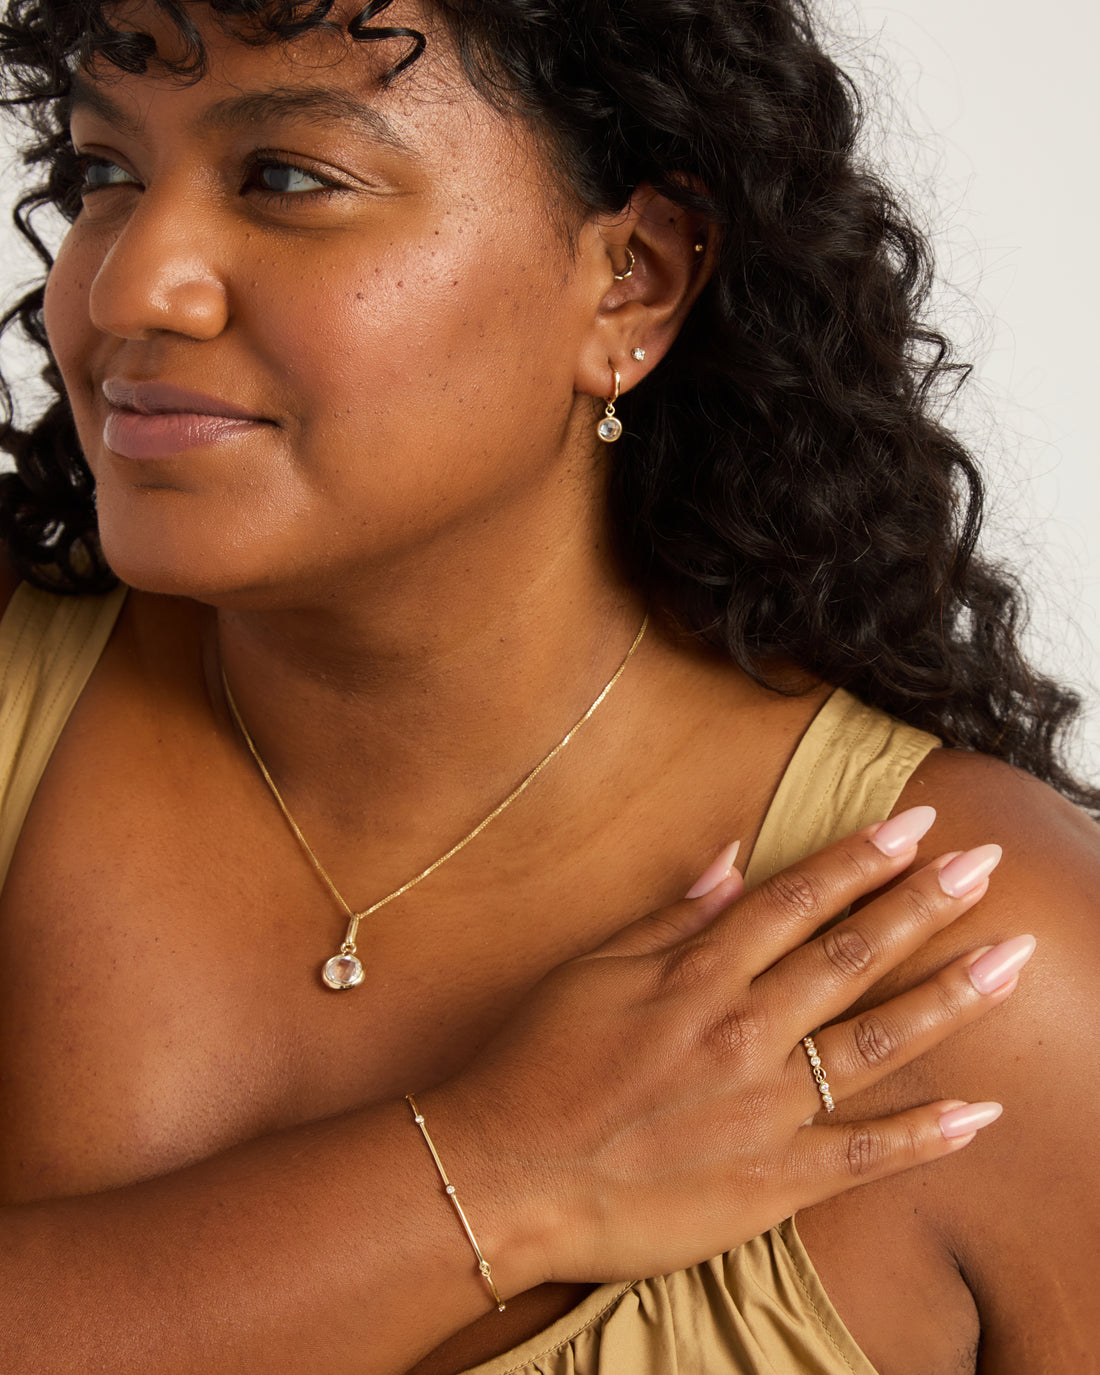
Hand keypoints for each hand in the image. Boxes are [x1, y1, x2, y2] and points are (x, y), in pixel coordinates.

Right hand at [429, 805, 1030, 1289]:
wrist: (502, 1177)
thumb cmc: (536, 1065)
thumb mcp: (591, 971)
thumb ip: (670, 917)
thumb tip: (732, 859)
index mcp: (696, 976)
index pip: (797, 901)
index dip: (861, 858)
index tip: (916, 825)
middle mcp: (740, 1031)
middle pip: (850, 956)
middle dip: (924, 905)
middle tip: (985, 866)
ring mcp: (762, 1108)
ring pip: (874, 1041)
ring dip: (949, 997)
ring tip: (1013, 961)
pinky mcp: (770, 1181)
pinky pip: (864, 1156)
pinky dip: (927, 1135)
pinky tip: (983, 1113)